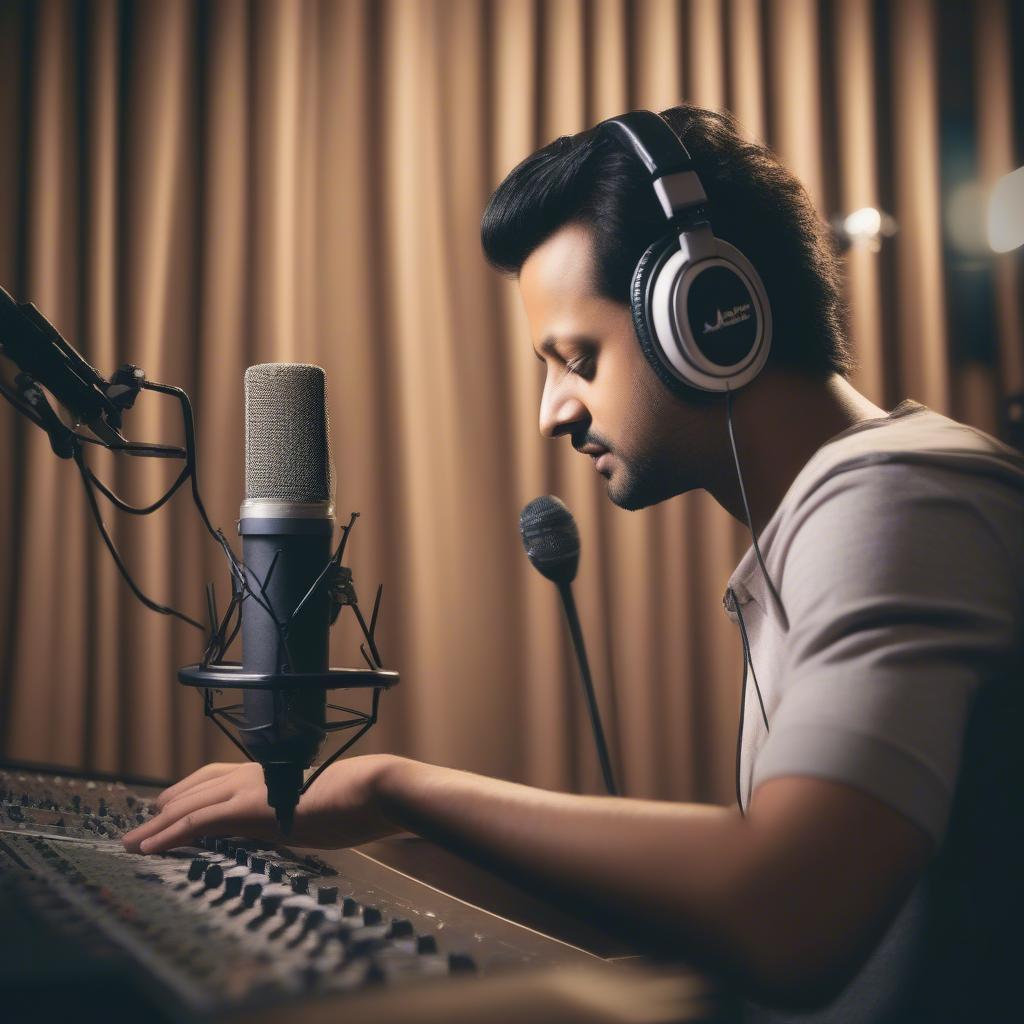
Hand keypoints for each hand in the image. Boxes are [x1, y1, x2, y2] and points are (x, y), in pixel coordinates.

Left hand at [122, 755, 402, 853]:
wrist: (372, 790)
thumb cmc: (358, 799)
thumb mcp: (319, 804)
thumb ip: (296, 808)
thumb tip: (295, 819)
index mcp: (272, 773)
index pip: (218, 776)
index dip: (191, 791)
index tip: (171, 804)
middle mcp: (254, 775)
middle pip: (196, 788)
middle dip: (165, 808)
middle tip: (142, 827)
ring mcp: (249, 790)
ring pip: (188, 806)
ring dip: (156, 826)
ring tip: (133, 843)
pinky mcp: (247, 809)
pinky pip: (196, 822)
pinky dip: (168, 835)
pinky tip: (150, 847)